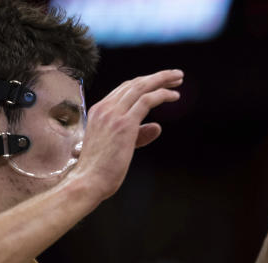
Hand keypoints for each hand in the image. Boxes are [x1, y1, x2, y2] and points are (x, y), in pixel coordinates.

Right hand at [67, 69, 182, 201]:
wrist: (88, 181)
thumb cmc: (101, 170)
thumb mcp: (120, 147)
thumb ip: (138, 135)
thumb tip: (157, 127)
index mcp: (99, 111)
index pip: (124, 90)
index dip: (144, 83)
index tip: (161, 83)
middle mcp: (104, 108)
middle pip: (134, 84)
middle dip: (157, 77)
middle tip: (175, 75)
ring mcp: (113, 114)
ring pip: (141, 87)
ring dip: (162, 80)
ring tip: (179, 78)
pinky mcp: (125, 124)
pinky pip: (147, 101)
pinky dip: (162, 95)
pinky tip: (175, 95)